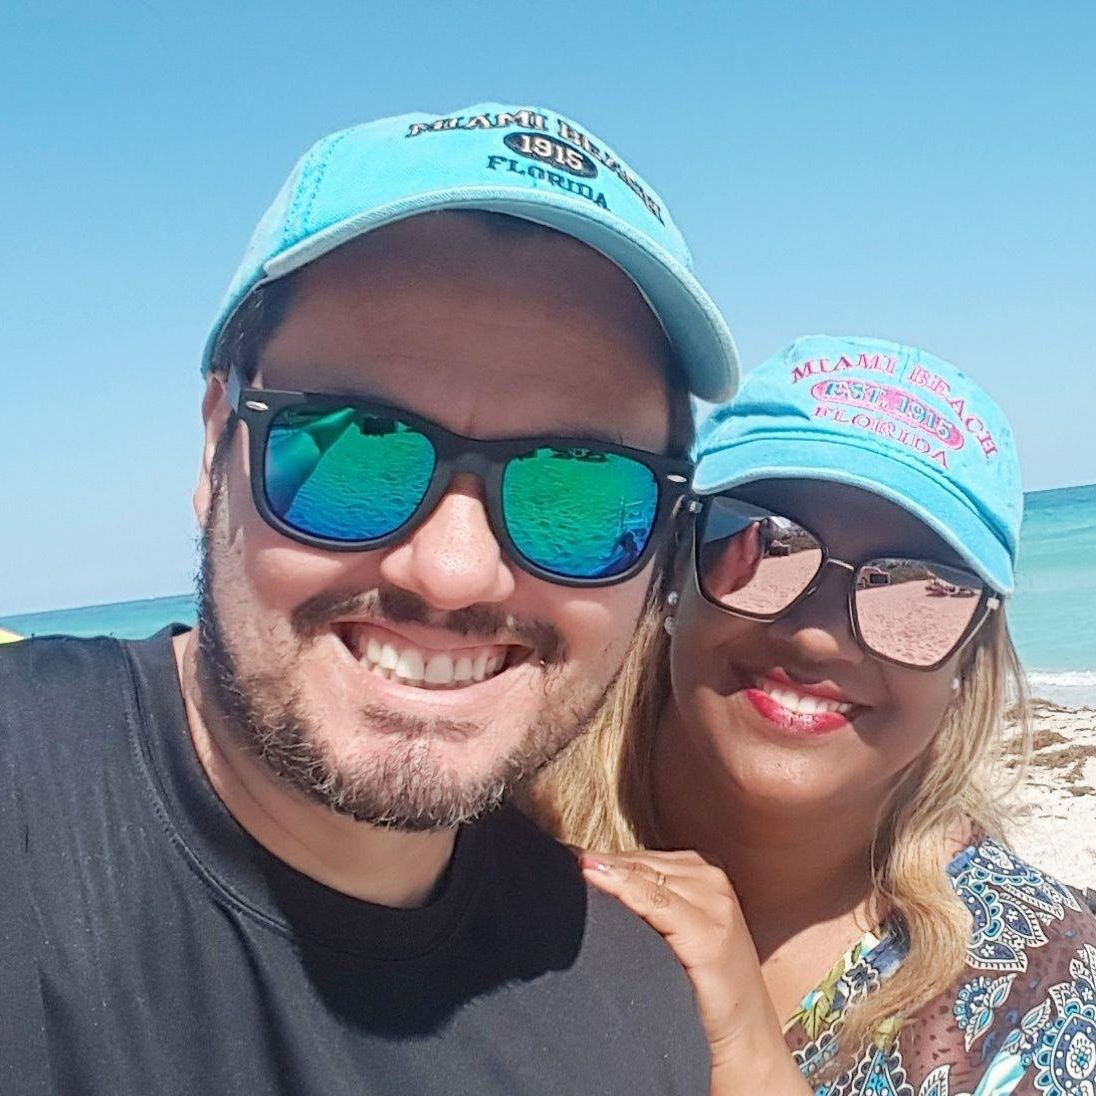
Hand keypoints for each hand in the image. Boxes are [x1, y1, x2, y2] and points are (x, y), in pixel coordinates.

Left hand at [578, 849, 811, 1095]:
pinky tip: (593, 880)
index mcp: (703, 872)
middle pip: (637, 862)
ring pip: (643, 875)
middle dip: (596, 863)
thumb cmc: (701, 984)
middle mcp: (711, 880)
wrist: (743, 1036)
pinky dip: (623, 889)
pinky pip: (654, 901)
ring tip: (564, 870)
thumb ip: (645, 900)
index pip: (638, 857)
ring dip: (605, 872)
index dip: (598, 858)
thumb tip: (585, 877)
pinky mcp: (709, 933)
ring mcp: (714, 903)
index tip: (559, 855)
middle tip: (553, 860)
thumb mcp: (674, 930)